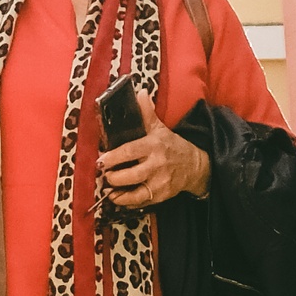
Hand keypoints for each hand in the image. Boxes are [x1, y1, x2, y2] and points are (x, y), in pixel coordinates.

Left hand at [97, 87, 210, 208]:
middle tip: (104, 174)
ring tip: (109, 190)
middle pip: (130, 175)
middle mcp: (157, 165)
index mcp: (154, 145)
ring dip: (118, 194)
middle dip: (113, 177)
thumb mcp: (160, 128)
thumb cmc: (172, 145)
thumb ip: (147, 112)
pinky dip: (128, 202)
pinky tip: (119, 198)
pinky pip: (140, 202)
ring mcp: (160, 182)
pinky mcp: (161, 196)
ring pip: (135, 193)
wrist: (194, 165)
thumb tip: (140, 93)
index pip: (130, 151)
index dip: (113, 157)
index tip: (101, 160)